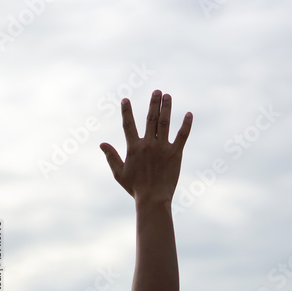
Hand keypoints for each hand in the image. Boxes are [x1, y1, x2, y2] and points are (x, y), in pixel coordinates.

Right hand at [99, 89, 192, 203]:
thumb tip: (102, 144)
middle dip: (153, 103)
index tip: (125, 99)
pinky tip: (189, 114)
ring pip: (164, 123)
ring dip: (166, 107)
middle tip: (157, 91)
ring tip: (167, 96)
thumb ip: (111, 157)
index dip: (126, 111)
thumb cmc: (135, 188)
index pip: (128, 125)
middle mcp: (148, 144)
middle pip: (150, 118)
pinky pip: (182, 136)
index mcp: (133, 148)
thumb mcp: (119, 173)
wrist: (153, 199)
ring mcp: (162, 148)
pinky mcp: (175, 153)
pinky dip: (186, 124)